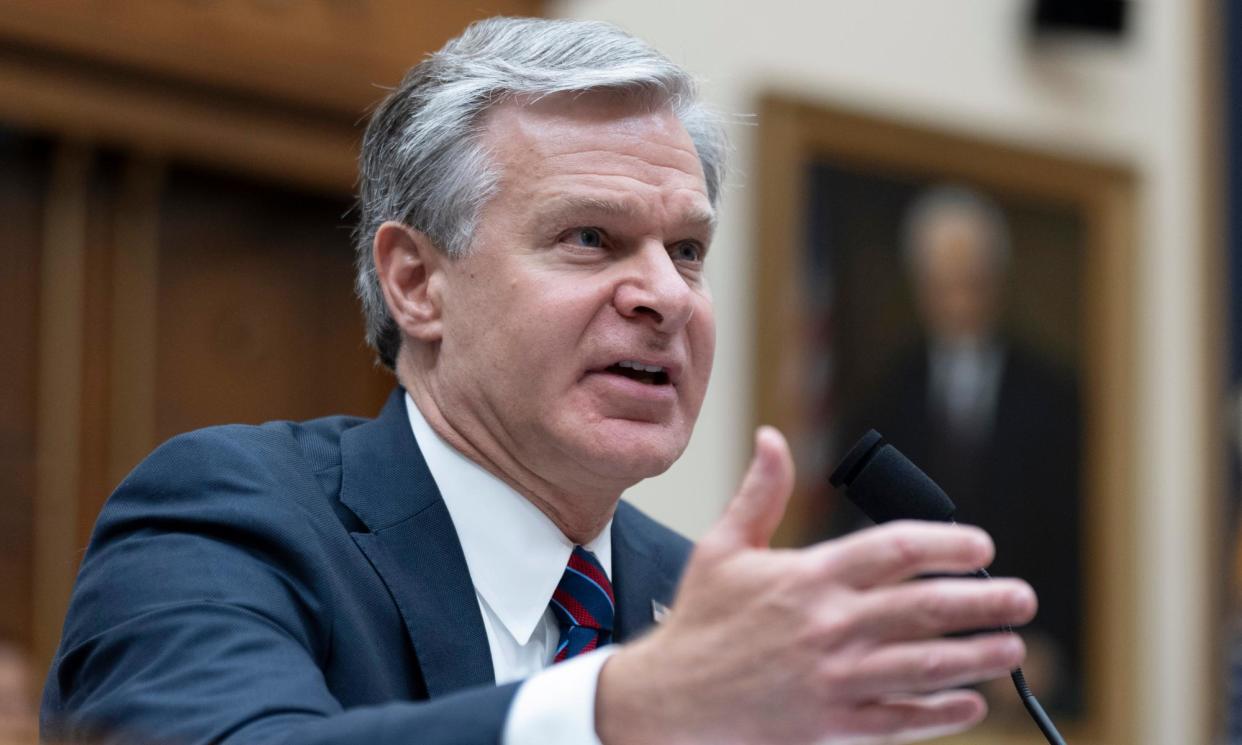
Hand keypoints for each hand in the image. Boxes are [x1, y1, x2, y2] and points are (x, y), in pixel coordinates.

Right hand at [596, 427, 1035, 744]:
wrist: (670, 699)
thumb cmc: (700, 622)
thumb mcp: (722, 548)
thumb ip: (759, 494)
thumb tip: (772, 438)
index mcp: (807, 578)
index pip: (894, 550)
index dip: (946, 543)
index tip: (980, 546)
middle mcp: (827, 626)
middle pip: (924, 609)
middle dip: (983, 601)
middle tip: (1021, 597)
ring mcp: (833, 678)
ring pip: (924, 667)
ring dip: (977, 657)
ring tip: (1013, 648)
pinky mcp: (831, 723)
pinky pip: (899, 718)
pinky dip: (941, 713)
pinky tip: (971, 704)